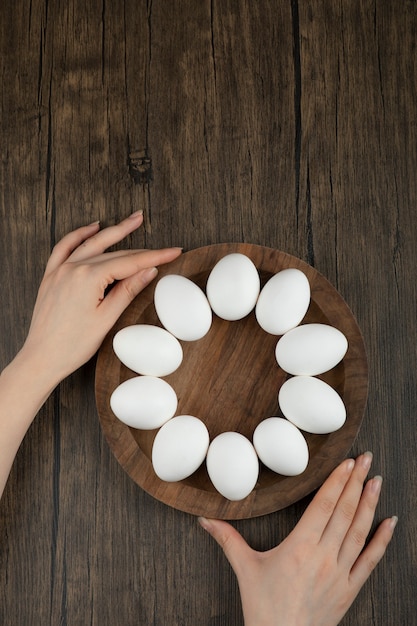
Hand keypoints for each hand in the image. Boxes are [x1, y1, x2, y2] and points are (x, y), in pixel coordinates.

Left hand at [20, 211, 181, 386]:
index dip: (155, 257)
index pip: (130, 262)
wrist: (42, 358)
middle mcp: (73, 268)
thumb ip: (128, 290)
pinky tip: (92, 228)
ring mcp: (60, 270)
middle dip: (142, 249)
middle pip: (115, 253)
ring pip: (92, 244)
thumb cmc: (72, 345)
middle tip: (164, 245)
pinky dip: (79, 235)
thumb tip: (148, 271)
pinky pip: (65, 247)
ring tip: (133, 220)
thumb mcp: (107, 318)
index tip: (173, 252)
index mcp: (88, 278)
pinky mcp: (52, 276)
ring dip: (114, 231)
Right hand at [199, 452, 396, 625]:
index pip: (323, 507)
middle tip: (366, 459)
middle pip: (344, 513)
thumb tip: (205, 519)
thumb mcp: (245, 568)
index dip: (337, 482)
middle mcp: (323, 558)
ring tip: (377, 481)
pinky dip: (382, 540)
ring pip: (359, 532)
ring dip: (369, 503)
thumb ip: (227, 539)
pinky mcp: (349, 589)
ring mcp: (340, 574)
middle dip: (356, 483)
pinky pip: (370, 561)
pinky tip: (390, 522)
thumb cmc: (263, 608)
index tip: (346, 463)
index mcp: (299, 548)